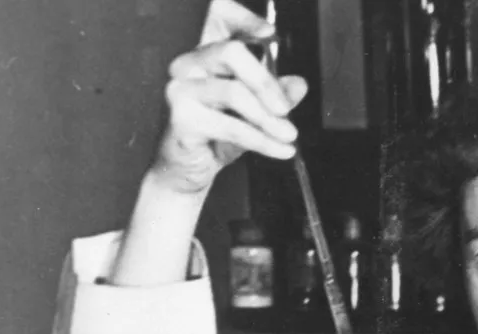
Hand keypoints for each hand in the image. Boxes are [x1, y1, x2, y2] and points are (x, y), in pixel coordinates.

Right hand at [152, 0, 307, 194]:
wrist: (187, 172)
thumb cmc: (215, 138)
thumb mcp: (254, 115)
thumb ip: (275, 96)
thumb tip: (298, 84)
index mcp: (205, 57)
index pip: (219, 21)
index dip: (243, 18)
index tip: (269, 33)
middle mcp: (187, 66)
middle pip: (231, 53)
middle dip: (266, 82)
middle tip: (286, 108)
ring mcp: (179, 89)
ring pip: (235, 92)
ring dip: (269, 119)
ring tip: (288, 135)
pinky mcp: (181, 117)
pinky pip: (231, 126)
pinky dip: (262, 140)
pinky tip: (280, 150)